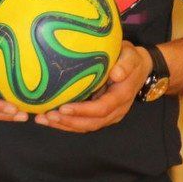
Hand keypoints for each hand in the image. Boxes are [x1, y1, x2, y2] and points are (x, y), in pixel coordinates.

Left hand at [34, 41, 151, 132]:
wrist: (139, 67)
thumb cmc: (131, 58)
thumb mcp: (131, 55)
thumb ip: (126, 64)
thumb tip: (116, 74)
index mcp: (122, 96)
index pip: (102, 108)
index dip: (82, 111)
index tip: (64, 107)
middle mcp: (116, 110)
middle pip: (92, 123)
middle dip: (68, 122)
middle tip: (47, 115)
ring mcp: (108, 115)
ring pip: (86, 126)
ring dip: (64, 125)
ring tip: (43, 119)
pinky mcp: (100, 114)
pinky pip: (83, 122)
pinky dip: (66, 123)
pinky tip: (49, 117)